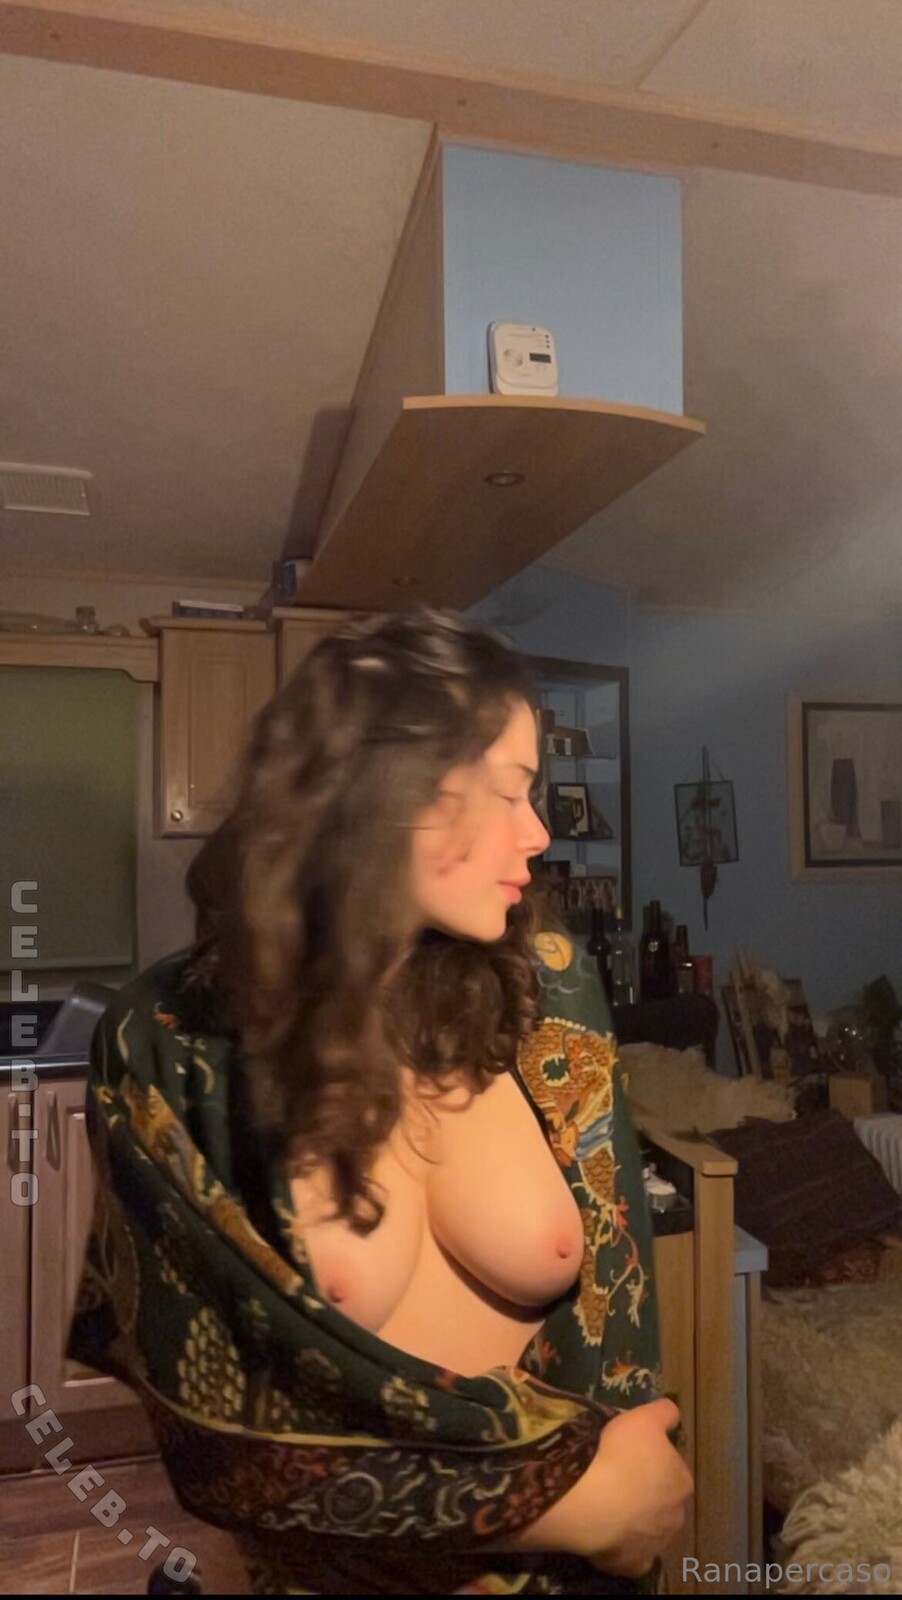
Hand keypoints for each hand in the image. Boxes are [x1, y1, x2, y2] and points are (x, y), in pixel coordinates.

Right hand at [586, 1398, 692, 1576]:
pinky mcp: (633, 1564)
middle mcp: (676, 1516)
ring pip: (648, 1529)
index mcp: (682, 1481)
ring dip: (634, 1520)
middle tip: (618, 1480)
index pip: (672, 1468)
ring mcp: (656, 1544)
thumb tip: (672, 1414)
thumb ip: (664, 1412)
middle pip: (662, 1501)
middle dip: (646, 1492)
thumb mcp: (643, 1417)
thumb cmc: (620, 1455)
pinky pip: (631, 1556)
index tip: (631, 1455)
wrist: (592, 1500)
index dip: (651, 1460)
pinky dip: (623, 1548)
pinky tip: (608, 1536)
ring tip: (607, 1506)